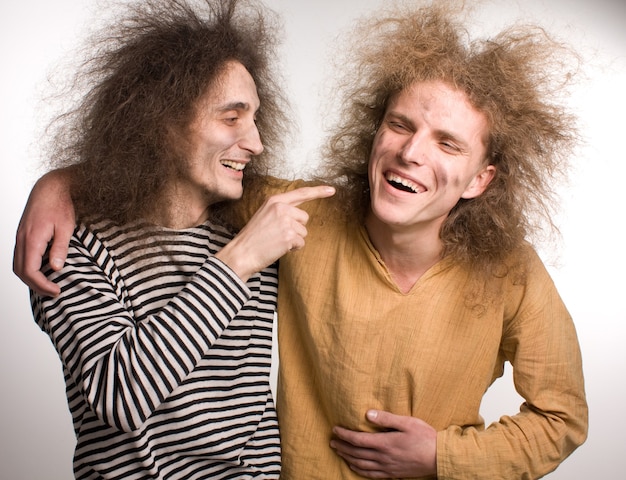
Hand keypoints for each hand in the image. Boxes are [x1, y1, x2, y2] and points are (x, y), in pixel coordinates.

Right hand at [13, 169, 75, 296]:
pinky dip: (28, 268)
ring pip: (18, 265)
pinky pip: (20, 257)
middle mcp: (22, 239)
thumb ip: (60, 248)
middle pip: (21, 271)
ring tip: (48, 285)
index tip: (57, 291)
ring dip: (30, 278)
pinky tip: (42, 271)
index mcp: (32, 239)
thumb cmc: (60, 204)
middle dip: (36, 286)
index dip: (42, 285)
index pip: (30, 271)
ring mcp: (20, 237)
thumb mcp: (66, 227)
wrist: (50, 187)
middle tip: (54, 292)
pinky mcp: (23, 235)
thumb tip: (57, 268)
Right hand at [215, 185, 334, 281]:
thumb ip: (282, 210)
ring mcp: (286, 221)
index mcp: (274, 201)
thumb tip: (301, 215)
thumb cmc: (253, 237)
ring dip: (294, 239)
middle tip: (277, 234)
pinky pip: (301, 243)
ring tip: (276, 241)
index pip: (301, 193)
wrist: (242, 253)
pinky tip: (279, 248)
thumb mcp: (264, 215)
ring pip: (303, 232)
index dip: (318, 191)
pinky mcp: (289, 235)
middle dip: (296, 228)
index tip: (332, 190)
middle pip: (305, 218)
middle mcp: (281, 208)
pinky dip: (293, 248)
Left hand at [331, 409, 436, 477]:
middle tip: (332, 441)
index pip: (358, 439)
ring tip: (339, 452)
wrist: (439, 457)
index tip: (335, 430)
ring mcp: (387, 467)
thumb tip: (367, 414)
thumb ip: (386, 418)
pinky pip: (371, 474)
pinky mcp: (392, 474)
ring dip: (347, 458)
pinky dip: (359, 470)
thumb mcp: (407, 422)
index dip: (344, 435)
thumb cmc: (425, 437)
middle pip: (356, 453)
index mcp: (385, 443)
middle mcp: (383, 457)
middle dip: (342, 447)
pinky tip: (355, 467)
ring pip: (361, 465)